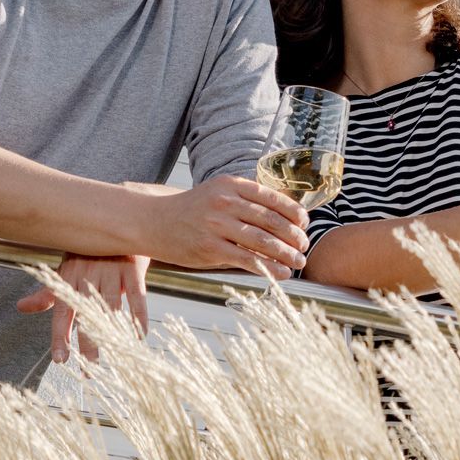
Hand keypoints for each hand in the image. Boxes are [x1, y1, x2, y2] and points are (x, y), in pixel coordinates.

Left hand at [16, 254, 148, 364]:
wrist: (118, 222)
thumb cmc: (88, 252)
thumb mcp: (65, 270)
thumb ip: (47, 293)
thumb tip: (20, 308)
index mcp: (69, 277)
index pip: (62, 311)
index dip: (60, 335)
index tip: (61, 360)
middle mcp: (89, 274)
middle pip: (86, 313)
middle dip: (87, 342)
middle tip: (89, 369)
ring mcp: (112, 270)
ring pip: (111, 307)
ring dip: (112, 332)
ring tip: (114, 358)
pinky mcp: (133, 267)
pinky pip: (137, 295)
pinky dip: (138, 316)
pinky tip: (139, 335)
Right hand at [143, 175, 308, 279]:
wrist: (154, 221)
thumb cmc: (191, 210)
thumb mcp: (217, 193)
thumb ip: (245, 200)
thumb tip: (282, 217)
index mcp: (231, 185)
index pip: (271, 197)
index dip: (293, 212)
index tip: (305, 223)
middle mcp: (225, 203)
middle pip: (271, 220)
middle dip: (294, 235)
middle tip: (305, 245)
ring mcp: (217, 226)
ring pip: (262, 241)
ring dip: (286, 254)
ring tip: (299, 262)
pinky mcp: (210, 248)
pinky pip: (246, 259)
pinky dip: (268, 268)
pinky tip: (280, 274)